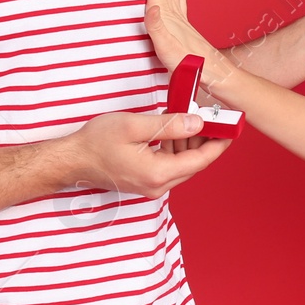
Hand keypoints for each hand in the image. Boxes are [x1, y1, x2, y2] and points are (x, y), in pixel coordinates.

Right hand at [64, 111, 231, 198]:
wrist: (72, 160)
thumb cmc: (97, 142)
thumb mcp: (135, 126)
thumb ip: (169, 125)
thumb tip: (198, 123)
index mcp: (158, 174)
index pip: (201, 160)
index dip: (219, 143)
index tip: (232, 128)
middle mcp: (158, 186)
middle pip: (194, 163)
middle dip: (205, 140)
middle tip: (212, 117)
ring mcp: (151, 186)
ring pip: (182, 164)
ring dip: (189, 143)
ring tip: (189, 117)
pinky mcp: (146, 182)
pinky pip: (170, 166)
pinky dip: (175, 149)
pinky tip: (172, 131)